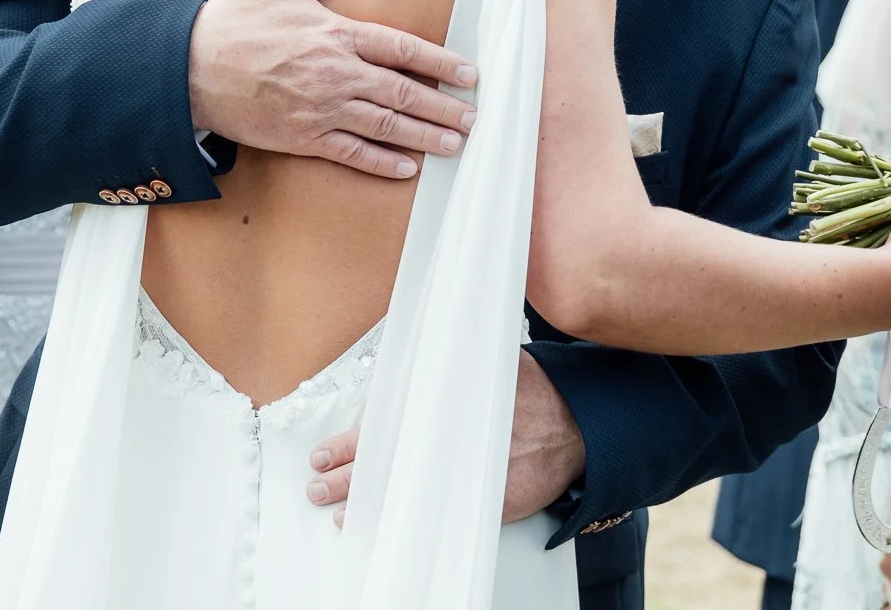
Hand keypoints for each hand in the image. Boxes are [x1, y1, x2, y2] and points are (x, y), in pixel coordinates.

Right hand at [189, 0, 478, 178]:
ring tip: (455, 144)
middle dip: (443, 107)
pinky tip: (407, 167)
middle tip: (474, 118)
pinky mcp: (302, 137)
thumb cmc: (234, 19)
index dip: (440, 62)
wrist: (187, 67)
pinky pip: (350, 153)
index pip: (402, 48)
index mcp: (336, 33)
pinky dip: (381, 162)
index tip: (470, 74)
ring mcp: (320, 109)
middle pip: (402, 92)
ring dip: (424, 136)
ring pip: (384, 126)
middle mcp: (336, 73)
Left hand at [306, 351, 585, 524]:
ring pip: (400, 493)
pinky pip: (434, 517)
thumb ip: (440, 370)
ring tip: (339, 512)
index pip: (377, 432)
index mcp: (435, 409)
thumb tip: (410, 362)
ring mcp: (459, 477)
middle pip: (382, 466)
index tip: (322, 455)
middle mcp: (442, 445)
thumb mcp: (478, 365)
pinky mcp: (479, 504)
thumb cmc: (528, 390)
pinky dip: (406, 522)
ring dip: (367, 503)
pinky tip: (387, 527)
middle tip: (318, 487)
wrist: (571, 422)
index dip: (346, 447)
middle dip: (345, 479)